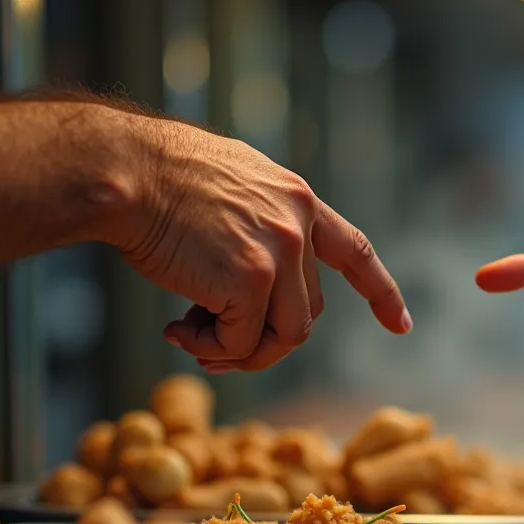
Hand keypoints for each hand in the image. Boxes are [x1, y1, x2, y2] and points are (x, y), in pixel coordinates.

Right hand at [109, 116, 410, 371]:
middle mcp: (297, 225)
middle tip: (209, 341)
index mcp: (296, 199)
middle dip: (264, 337)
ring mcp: (278, 253)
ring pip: (283, 337)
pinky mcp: (249, 282)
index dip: (378, 290)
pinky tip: (177, 330)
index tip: (400, 324)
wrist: (124, 171)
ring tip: (193, 341)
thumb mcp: (229, 189)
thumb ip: (258, 226)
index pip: (353, 250)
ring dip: (238, 352)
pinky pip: (242, 344)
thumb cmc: (156, 179)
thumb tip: (255, 289)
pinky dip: (211, 350)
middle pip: (306, 312)